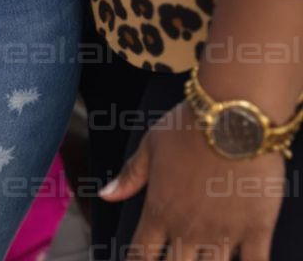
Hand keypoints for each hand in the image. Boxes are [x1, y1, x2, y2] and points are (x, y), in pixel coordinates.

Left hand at [102, 100, 287, 260]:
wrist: (235, 115)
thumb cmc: (190, 125)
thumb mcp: (151, 144)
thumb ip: (130, 175)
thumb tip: (105, 195)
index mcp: (160, 211)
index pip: (141, 255)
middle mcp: (189, 230)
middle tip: (173, 257)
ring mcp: (223, 234)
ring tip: (203, 258)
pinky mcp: (256, 231)